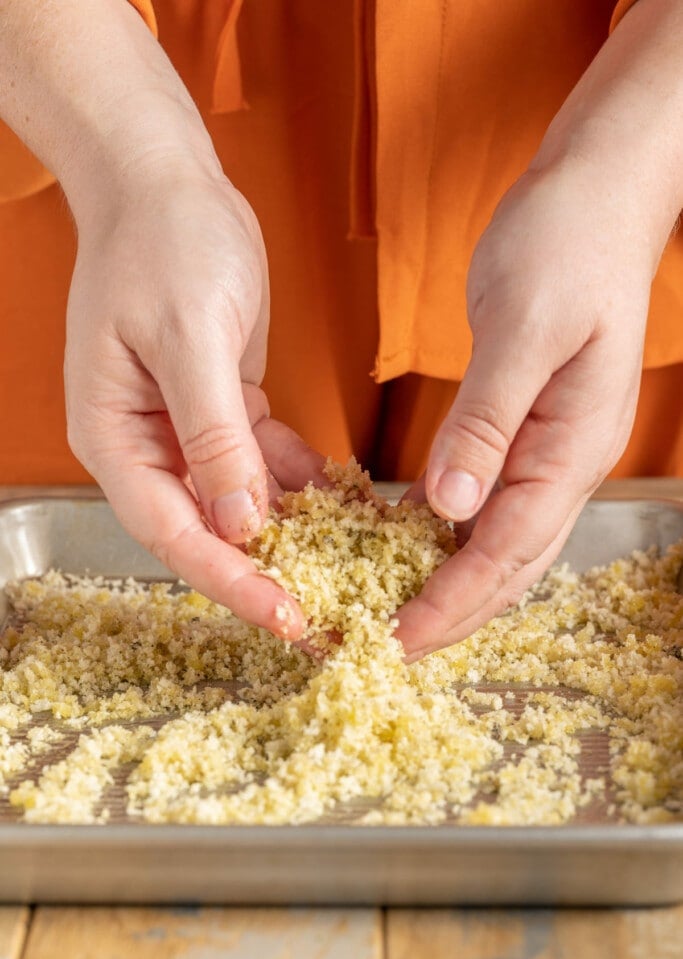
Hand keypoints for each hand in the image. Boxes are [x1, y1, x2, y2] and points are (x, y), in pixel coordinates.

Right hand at [65, 167, 324, 637]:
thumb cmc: (162, 242)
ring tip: (347, 566)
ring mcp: (182, 428)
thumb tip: (238, 520)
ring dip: (290, 532)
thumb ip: (212, 434)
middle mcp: (144, 444)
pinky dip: (300, 481)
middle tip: (324, 614)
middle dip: (265, 573)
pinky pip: (262, 462)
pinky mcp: (221, 407)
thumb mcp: (190, 336)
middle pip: (205, 531)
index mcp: (114, 436)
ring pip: (238, 503)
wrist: (166, 181)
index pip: (173, 533)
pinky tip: (343, 498)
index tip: (286, 617)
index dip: (231, 581)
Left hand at [394, 0, 682, 661]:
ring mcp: (555, 444)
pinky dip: (458, 531)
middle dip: (456, 609)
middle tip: (395, 643)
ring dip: (458, 580)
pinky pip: (496, 498)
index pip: (508, 549)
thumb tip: (449, 506)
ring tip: (404, 609)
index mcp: (573, 445)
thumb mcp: (522, 327)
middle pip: (512, 561)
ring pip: (505, 538)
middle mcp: (569, 458)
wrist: (596, 192)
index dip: (454, 600)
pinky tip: (419, 538)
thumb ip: (487, 420)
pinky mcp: (531, 423)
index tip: (402, 638)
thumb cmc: (566, 245)